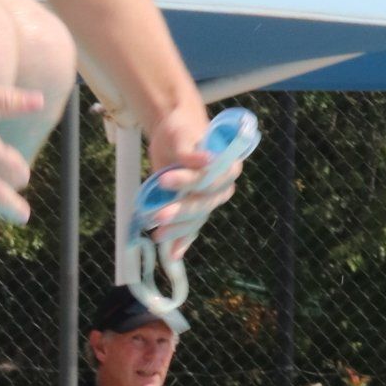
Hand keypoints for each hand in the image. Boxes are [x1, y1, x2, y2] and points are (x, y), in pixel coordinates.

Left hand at [144, 102, 246, 255]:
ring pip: (196, 218)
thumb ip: (191, 150)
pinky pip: (192, 226)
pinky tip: (174, 253)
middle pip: (203, 202)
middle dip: (180, 210)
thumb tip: (207, 160)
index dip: (188, 181)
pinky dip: (183, 240)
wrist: (175, 134)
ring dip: (178, 229)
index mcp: (228, 165)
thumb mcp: (182, 135)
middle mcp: (222, 185)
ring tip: (157, 234)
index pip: (209, 177)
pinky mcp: (196, 207)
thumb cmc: (182, 131)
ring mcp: (209, 199)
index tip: (165, 179)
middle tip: (158, 215)